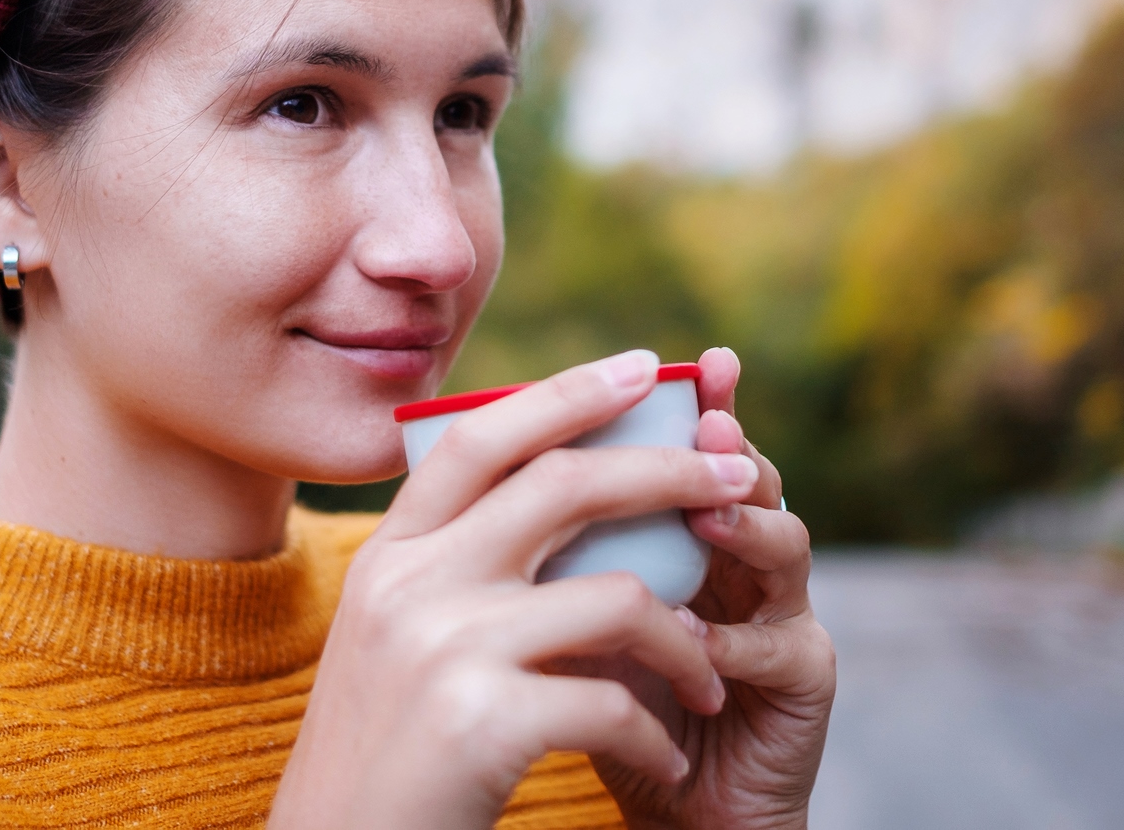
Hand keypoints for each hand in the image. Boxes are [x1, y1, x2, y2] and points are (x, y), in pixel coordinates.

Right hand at [270, 350, 761, 829]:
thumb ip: (454, 565)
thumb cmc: (386, 754)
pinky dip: (659, 730)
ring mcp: (443, 647)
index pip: (481, 436)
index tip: (644, 369)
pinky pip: (615, 702)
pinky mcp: (482, 721)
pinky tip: (668, 754)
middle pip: (562, 484)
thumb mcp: (393, 637)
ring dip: (683, 639)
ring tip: (708, 674)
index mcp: (390, 554)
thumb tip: (564, 491)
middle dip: (666, 472)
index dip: (567, 393)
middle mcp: (410, 583)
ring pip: (616, 596)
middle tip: (737, 481)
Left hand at [591, 347, 835, 829]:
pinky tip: (696, 636)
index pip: (698, 450)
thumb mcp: (573, 614)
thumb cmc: (613, 698)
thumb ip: (555, 549)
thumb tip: (480, 475)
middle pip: (752, 479)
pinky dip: (734, 638)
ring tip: (704, 516)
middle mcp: (746, 560)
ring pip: (786, 548)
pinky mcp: (804, 679)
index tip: (695, 360)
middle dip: (731, 444)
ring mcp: (785, 614)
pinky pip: (779, 645)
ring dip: (744, 527)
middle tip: (708, 420)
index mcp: (693, 531)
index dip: (703, 401)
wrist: (668, 806)